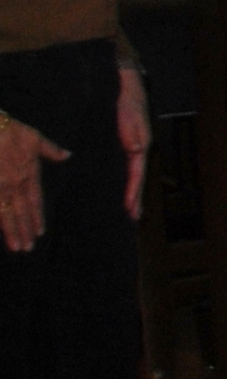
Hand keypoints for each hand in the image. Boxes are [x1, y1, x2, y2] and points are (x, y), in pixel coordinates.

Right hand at [0, 117, 60, 251]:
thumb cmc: (11, 130)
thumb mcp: (35, 138)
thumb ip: (51, 150)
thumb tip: (68, 155)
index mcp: (29, 173)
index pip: (35, 200)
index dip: (37, 216)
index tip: (40, 231)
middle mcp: (15, 183)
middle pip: (22, 211)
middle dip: (25, 230)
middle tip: (28, 248)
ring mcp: (0, 186)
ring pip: (7, 213)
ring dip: (12, 231)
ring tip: (17, 247)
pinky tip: (0, 230)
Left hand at [117, 69, 148, 221]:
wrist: (122, 78)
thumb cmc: (127, 94)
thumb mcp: (131, 111)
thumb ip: (133, 131)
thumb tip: (136, 150)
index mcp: (140, 142)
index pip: (137, 172)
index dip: (134, 191)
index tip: (131, 210)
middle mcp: (136, 146)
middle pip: (137, 176)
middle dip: (135, 197)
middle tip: (133, 217)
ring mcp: (130, 145)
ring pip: (131, 173)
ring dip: (131, 190)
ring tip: (129, 209)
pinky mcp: (122, 142)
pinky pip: (124, 165)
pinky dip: (124, 178)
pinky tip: (120, 185)